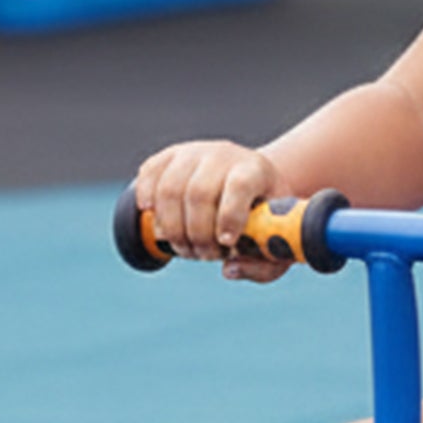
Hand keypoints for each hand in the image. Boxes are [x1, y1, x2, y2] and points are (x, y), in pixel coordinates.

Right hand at [134, 140, 293, 281]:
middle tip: (205, 256)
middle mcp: (223, 155)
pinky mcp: (170, 156)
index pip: (239, 186)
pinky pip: (149, 175)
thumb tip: (228, 271)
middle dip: (198, 235)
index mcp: (256, 170)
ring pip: (169, 189)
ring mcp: (193, 152)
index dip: (230, 216)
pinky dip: (147, 202)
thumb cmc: (264, 218)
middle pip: (198, 193)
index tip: (227, 243)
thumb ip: (262, 265)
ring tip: (186, 249)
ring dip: (172, 229)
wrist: (252, 182)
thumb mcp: (274, 242)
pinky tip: (159, 225)